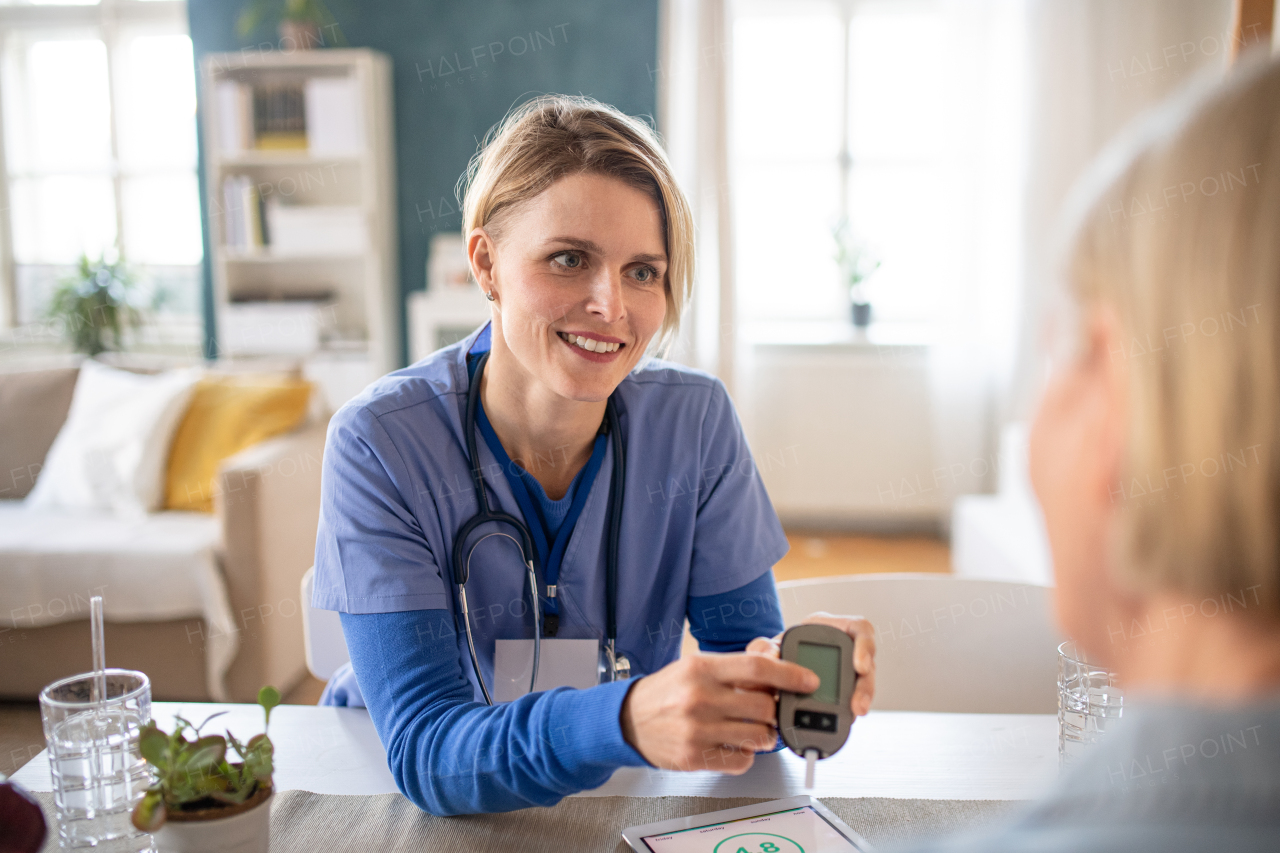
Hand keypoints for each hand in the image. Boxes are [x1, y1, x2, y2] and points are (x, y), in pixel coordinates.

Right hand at [620, 653, 818, 772]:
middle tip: (768, 710)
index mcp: (702, 668)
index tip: (809, 681)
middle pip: (765, 707)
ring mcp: (697, 730)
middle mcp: (700, 698)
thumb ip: (734, 665)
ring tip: (751, 728)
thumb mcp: (696, 666)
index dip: (790, 675)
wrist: (627, 719)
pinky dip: (747, 754)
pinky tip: (733, 744)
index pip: (757, 668)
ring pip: (759, 737)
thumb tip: (775, 660)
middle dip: (774, 710)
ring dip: (764, 735)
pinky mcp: (695, 757)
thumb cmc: (666, 691)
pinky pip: (743, 760)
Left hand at [745, 611, 876, 716]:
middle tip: (857, 706)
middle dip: (865, 687)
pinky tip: (842, 721)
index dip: (864, 647)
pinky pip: (852, 702)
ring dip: (860, 701)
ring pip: (864, 685)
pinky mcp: (844, 694)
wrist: (775, 674)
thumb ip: (766, 649)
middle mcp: (846, 651)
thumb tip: (768, 657)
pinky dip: (847, 712)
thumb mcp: (771, 647)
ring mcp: (848, 673)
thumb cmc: (778, 653)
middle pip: (868, 664)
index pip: (860, 629)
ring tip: (852, 716)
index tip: (860, 667)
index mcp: (831, 630)